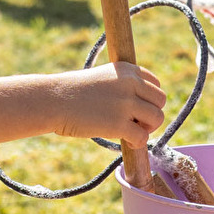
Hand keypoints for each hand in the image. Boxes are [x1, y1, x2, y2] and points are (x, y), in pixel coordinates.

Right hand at [51, 62, 166, 149]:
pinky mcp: (119, 124)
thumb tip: (139, 106)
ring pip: (157, 118)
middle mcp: (130, 83)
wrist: (53, 100)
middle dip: (151, 114)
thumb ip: (122, 86)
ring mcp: (126, 103)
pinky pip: (142, 137)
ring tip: (131, 132)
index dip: (149, 99)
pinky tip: (126, 142)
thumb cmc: (72, 93)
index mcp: (127, 70)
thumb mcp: (102, 78)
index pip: (155, 84)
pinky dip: (137, 143)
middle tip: (135, 123)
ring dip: (147, 128)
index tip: (137, 108)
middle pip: (160, 100)